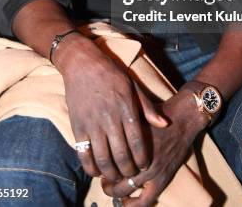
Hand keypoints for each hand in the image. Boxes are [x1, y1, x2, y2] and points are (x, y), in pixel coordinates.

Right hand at [60, 40, 167, 182]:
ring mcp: (92, 124)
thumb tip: (164, 124)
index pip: (137, 142)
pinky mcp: (78, 127)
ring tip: (116, 176)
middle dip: (128, 170)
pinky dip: (90, 167)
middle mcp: (110, 119)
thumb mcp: (133, 86)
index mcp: (126, 109)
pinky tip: (97, 171)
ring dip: (111, 172)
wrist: (83, 64)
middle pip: (122, 155)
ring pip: (103, 158)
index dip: (142, 158)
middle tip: (131, 175)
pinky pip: (84, 154)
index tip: (144, 166)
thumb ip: (148, 107)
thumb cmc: (111, 74)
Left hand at [102, 89, 207, 205]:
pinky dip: (133, 205)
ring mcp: (151, 170)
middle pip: (113, 175)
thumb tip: (103, 132)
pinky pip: (145, 200)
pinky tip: (126, 203)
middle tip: (103, 178)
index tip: (98, 163)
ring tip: (111, 189)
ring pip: (125, 189)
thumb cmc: (157, 112)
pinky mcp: (162, 179)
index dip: (100, 164)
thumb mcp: (136, 113)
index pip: (108, 158)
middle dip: (106, 179)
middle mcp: (138, 156)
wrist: (183, 118)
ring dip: (116, 192)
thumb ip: (121, 125)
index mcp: (130, 140)